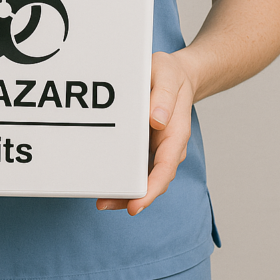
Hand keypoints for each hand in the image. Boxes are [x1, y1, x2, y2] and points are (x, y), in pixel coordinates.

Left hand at [96, 51, 195, 215]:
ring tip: (101, 200)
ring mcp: (158, 148)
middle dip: (131, 197)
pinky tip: (107, 180)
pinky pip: (137, 165)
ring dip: (125, 191)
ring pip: (144, 177)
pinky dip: (124, 175)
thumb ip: (164, 96)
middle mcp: (168, 146)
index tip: (135, 204)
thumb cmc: (171, 74)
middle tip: (104, 204)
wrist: (177, 75)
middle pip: (153, 180)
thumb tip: (157, 121)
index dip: (151, 188)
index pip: (165, 167)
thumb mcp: (167, 75)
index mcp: (175, 133)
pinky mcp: (147, 146)